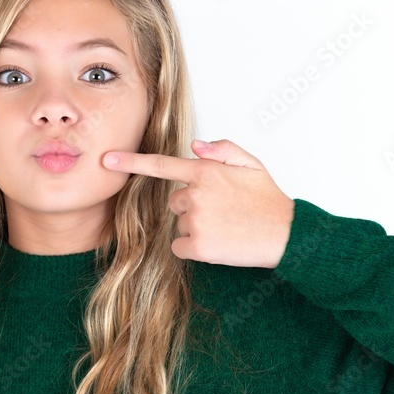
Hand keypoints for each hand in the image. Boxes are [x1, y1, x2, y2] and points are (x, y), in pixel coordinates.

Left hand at [101, 139, 294, 267]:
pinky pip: (180, 247)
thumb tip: (194, 145)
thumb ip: (222, 150)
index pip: (161, 165)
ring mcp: (196, 221)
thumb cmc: (268, 200)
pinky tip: (218, 244)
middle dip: (192, 206)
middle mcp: (196, 194)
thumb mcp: (251, 164)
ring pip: (180, 224)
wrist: (286, 234)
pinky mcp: (198, 246)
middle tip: (222, 211)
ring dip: (197, 227)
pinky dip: (194, 248)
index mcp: (206, 171)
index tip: (107, 160)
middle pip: (175, 201)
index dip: (130, 162)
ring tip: (226, 227)